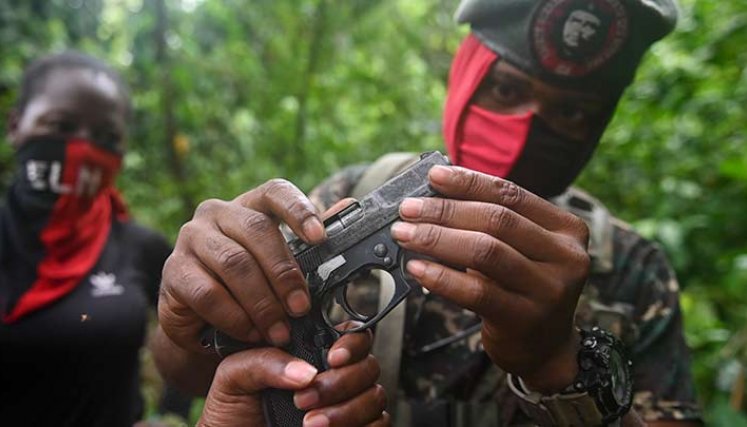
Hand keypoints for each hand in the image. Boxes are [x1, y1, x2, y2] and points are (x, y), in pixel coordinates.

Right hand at [159, 179, 326, 351]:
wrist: (202, 323)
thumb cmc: (247, 286)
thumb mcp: (279, 264)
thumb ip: (308, 239)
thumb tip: (347, 206)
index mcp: (249, 206)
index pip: (274, 192)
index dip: (299, 210)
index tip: (320, 237)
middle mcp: (217, 214)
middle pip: (257, 231)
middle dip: (284, 273)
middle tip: (301, 308)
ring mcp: (191, 239)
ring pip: (234, 263)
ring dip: (262, 301)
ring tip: (279, 329)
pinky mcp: (174, 271)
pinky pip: (208, 293)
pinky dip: (235, 316)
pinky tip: (251, 332)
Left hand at [199, 322, 388, 426]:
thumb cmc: (232, 415)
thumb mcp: (235, 377)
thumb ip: (265, 361)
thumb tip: (304, 370)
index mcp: (312, 354)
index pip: (352, 335)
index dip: (351, 343)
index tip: (332, 358)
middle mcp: (335, 378)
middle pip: (368, 366)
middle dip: (340, 383)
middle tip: (305, 398)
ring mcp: (348, 406)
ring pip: (375, 397)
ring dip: (345, 410)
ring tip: (309, 424)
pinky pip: (379, 425)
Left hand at [390, 165, 589, 392]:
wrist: (544, 348)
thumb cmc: (522, 288)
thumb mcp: (520, 250)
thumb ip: (491, 223)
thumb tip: (434, 194)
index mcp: (566, 229)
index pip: (511, 195)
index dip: (469, 183)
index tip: (433, 176)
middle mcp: (566, 256)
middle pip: (497, 221)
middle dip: (445, 211)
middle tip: (407, 210)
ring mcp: (549, 290)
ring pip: (485, 252)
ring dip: (437, 239)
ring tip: (405, 234)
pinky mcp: (526, 319)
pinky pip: (476, 292)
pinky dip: (441, 277)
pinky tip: (416, 267)